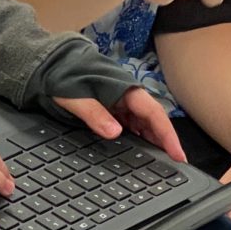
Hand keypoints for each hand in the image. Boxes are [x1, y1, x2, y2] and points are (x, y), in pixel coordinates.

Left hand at [55, 87, 186, 163]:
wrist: (51, 64)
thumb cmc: (64, 75)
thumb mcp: (75, 97)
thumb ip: (94, 114)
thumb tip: (115, 133)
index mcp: (124, 88)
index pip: (154, 113)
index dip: (168, 135)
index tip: (179, 154)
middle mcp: (126, 95)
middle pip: (152, 120)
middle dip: (164, 142)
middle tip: (175, 165)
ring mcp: (120, 101)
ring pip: (142, 123)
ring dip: (151, 141)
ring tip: (159, 162)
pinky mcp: (112, 106)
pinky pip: (130, 124)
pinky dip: (137, 138)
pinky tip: (138, 150)